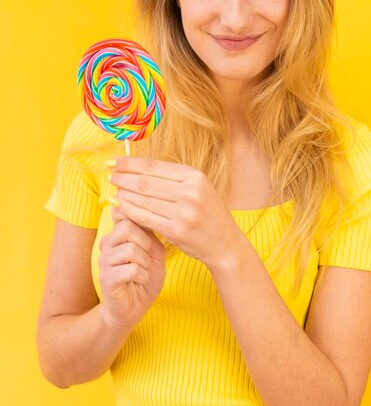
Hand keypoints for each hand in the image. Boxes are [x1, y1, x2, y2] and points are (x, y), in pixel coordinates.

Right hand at [98, 218, 165, 331]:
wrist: (133, 307)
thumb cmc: (145, 277)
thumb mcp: (155, 252)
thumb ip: (152, 234)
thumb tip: (149, 216)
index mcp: (117, 235)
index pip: (129, 214)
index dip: (145, 226)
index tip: (151, 242)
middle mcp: (107, 244)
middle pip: (127, 227)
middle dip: (145, 244)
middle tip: (147, 259)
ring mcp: (104, 261)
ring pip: (130, 249)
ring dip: (145, 263)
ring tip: (143, 272)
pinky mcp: (107, 278)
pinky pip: (131, 269)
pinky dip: (142, 276)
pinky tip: (139, 281)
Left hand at [108, 157, 242, 269]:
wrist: (224, 243)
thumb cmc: (207, 213)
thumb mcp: (197, 188)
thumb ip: (172, 178)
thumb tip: (138, 166)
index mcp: (194, 176)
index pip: (154, 166)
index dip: (131, 163)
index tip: (115, 162)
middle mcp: (190, 192)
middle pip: (146, 182)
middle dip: (124, 178)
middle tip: (110, 176)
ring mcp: (184, 212)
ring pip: (143, 199)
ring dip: (124, 194)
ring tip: (114, 191)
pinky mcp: (177, 230)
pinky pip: (146, 217)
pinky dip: (129, 211)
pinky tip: (120, 206)